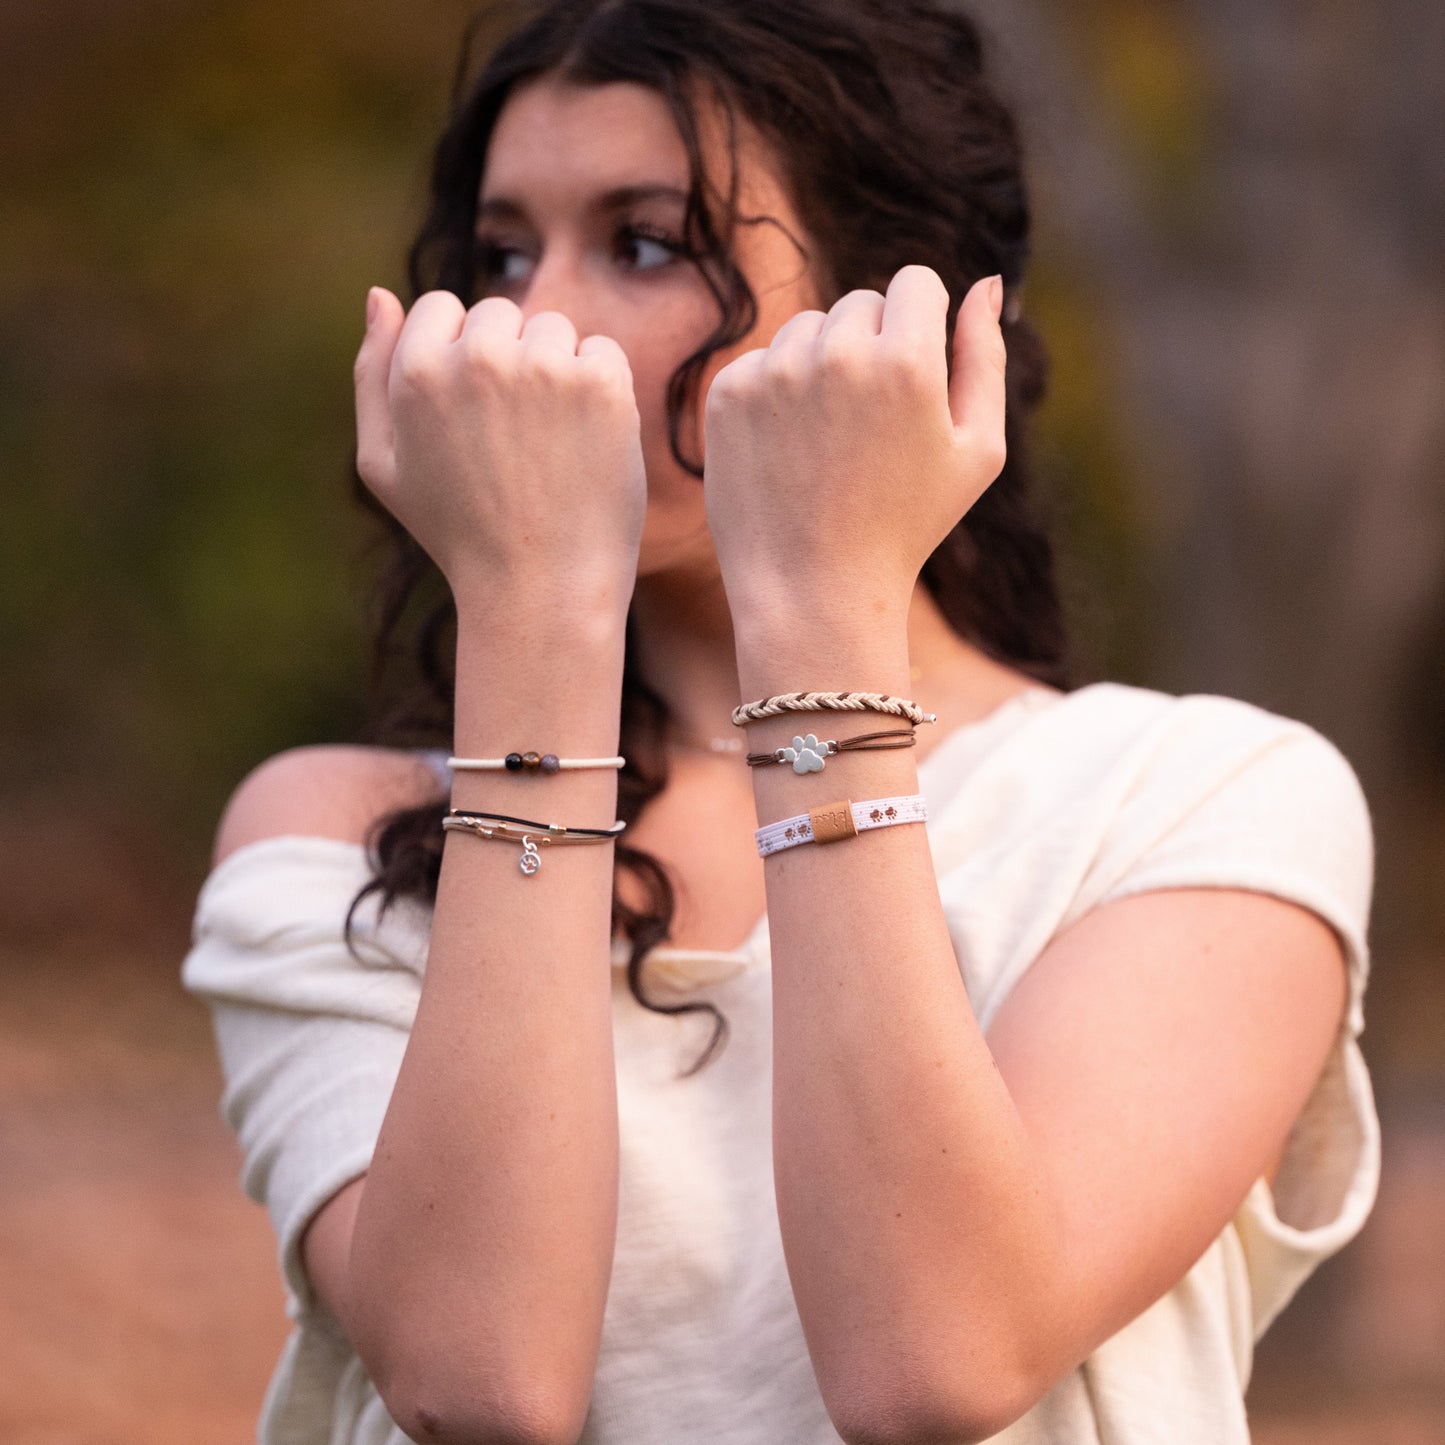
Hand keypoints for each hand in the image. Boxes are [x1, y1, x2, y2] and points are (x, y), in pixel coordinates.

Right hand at [353, 288, 646, 621]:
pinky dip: (601, 390)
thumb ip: (372, 374)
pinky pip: (602, 352)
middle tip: (514, 442)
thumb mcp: (385, 466)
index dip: (458, 358)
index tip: (475, 416)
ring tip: (549, 446)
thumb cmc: (458, 534)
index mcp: (417, 371)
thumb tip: (379, 295)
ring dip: (557, 372)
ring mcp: (543, 367)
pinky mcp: (600, 385)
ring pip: (553, 330)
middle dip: (509, 360)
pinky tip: (586, 444)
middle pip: (499, 314)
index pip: (440, 308)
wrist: (540, 589)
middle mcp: (477, 357)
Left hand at [702, 266, 1005, 630]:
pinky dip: (778, 394)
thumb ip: (985, 358)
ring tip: (831, 441)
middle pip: (862, 302)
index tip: (912, 372)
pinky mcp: (730, 392)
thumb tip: (988, 283)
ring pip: (809, 327)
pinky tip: (791, 450)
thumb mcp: (977, 451)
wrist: (814, 589)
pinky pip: (764, 360)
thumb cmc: (907, 526)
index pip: (915, 282)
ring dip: (823, 364)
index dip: (920, 323)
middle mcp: (838, 354)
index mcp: (907, 362)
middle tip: (872, 426)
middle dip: (873, 345)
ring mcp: (776, 371)